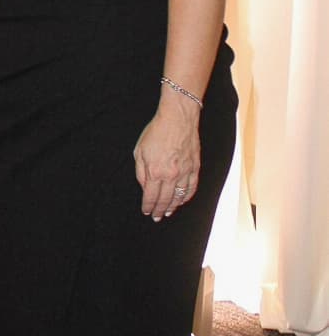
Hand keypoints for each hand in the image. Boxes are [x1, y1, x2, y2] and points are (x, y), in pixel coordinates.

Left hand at [134, 103, 199, 220]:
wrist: (178, 118)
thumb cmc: (156, 132)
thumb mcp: (140, 150)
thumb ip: (141, 172)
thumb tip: (145, 187)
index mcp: (155, 172)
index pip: (151, 197)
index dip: (148, 207)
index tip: (147, 212)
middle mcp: (171, 175)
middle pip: (165, 200)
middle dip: (160, 210)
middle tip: (157, 217)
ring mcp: (185, 172)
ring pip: (179, 197)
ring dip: (173, 206)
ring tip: (169, 212)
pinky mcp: (195, 168)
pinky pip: (192, 188)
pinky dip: (187, 197)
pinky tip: (182, 200)